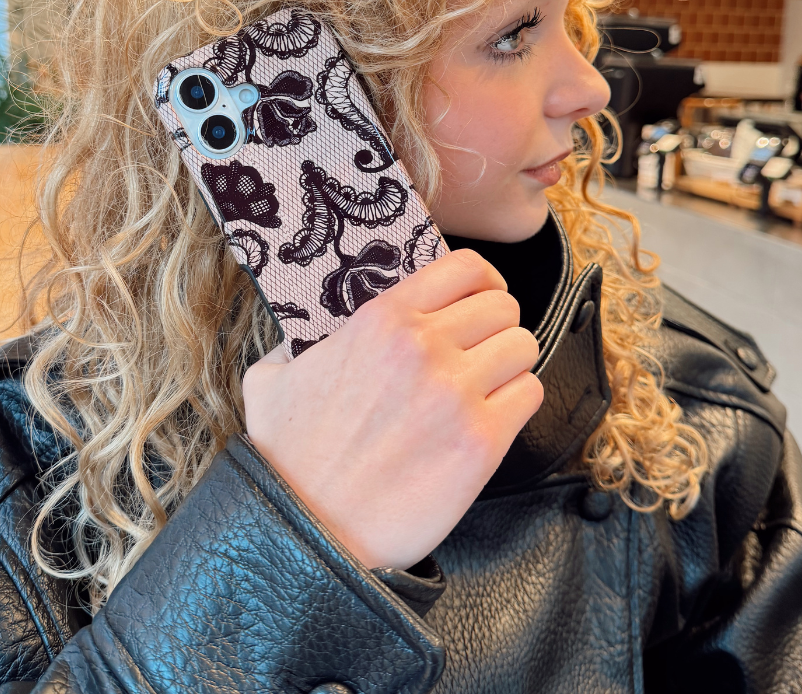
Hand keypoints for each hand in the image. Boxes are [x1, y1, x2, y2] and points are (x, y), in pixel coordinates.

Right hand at [243, 249, 542, 569]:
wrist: (308, 535)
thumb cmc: (288, 460)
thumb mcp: (271, 377)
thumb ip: (296, 341)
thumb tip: (309, 330)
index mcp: (381, 320)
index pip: (464, 267)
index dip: (480, 279)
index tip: (478, 296)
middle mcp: (424, 347)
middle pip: (502, 306)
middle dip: (495, 324)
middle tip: (479, 348)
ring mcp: (457, 394)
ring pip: (524, 346)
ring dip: (509, 363)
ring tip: (486, 385)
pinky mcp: (482, 443)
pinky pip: (530, 395)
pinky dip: (517, 402)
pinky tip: (491, 417)